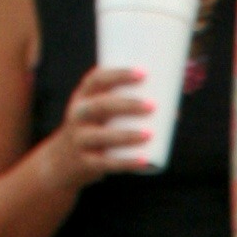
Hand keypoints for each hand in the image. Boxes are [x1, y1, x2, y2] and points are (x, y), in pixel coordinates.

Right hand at [57, 61, 155, 184]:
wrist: (62, 162)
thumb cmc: (95, 130)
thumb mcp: (100, 113)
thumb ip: (128, 106)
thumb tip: (174, 110)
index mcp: (82, 97)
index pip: (96, 79)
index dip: (119, 74)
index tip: (143, 73)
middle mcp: (78, 115)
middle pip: (100, 106)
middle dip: (127, 104)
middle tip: (152, 106)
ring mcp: (79, 140)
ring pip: (101, 136)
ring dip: (127, 135)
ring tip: (150, 134)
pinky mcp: (85, 163)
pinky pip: (106, 163)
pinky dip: (126, 163)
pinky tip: (143, 160)